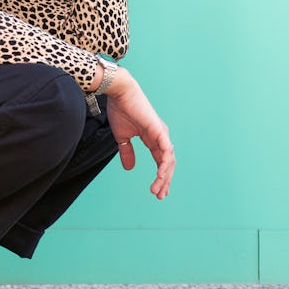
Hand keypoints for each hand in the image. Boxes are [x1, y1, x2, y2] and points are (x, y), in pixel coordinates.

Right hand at [105, 68, 174, 198]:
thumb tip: (129, 169)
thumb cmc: (120, 110)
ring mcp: (161, 134)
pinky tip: (161, 176)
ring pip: (169, 160)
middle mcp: (161, 137)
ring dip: (164, 177)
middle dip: (164, 181)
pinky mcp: (159, 131)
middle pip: (168, 163)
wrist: (119, 94)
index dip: (160, 176)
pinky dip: (165, 165)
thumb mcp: (122, 137)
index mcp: (153, 138)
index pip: (161, 161)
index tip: (157, 191)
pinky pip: (166, 152)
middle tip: (160, 195)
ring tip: (158, 190)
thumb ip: (127, 152)